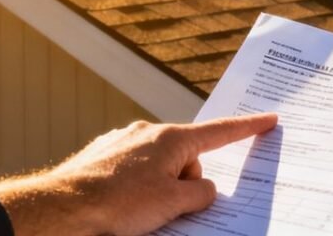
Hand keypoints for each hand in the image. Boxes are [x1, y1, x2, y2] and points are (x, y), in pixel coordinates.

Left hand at [0, 114, 277, 235]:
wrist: (62, 208)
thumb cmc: (118, 204)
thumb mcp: (173, 204)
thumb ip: (200, 194)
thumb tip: (203, 188)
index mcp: (173, 138)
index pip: (220, 132)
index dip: (248, 127)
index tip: (269, 119)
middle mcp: (148, 132)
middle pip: (186, 158)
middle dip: (186, 182)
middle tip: (172, 209)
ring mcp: (122, 142)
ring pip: (158, 166)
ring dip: (158, 188)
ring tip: (140, 212)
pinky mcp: (102, 156)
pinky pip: (133, 170)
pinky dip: (136, 186)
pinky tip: (121, 205)